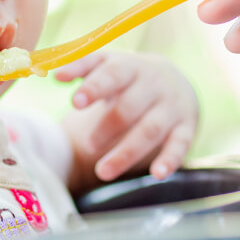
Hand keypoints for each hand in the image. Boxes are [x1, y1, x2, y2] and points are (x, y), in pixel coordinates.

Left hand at [57, 51, 197, 193]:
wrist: (174, 79)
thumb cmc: (127, 76)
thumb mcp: (107, 64)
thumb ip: (80, 67)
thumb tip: (53, 75)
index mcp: (130, 66)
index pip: (112, 73)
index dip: (94, 87)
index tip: (75, 102)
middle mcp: (154, 84)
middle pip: (129, 106)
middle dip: (106, 127)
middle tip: (86, 144)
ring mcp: (171, 106)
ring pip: (150, 130)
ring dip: (126, 153)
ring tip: (102, 172)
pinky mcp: (185, 127)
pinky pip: (180, 145)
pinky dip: (170, 160)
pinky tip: (157, 174)